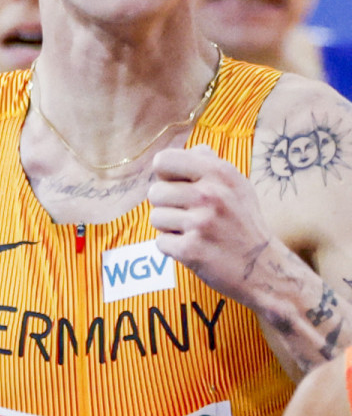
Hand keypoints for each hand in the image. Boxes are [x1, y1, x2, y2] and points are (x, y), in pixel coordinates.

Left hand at [149, 145, 277, 302]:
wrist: (261, 266)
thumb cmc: (243, 223)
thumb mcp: (237, 187)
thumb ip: (212, 165)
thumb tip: (193, 149)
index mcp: (220, 173)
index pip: (164, 160)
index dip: (165, 175)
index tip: (178, 186)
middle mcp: (211, 194)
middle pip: (155, 192)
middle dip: (166, 206)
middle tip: (190, 216)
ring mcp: (201, 222)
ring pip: (155, 217)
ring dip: (169, 228)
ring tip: (194, 232)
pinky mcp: (191, 249)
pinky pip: (160, 242)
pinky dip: (172, 248)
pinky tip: (194, 248)